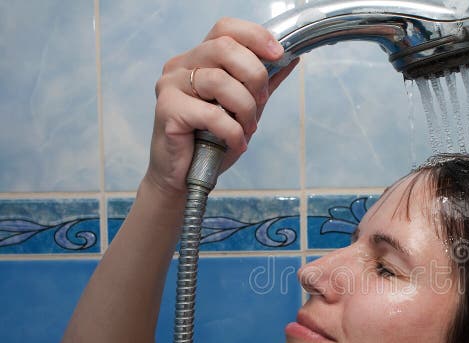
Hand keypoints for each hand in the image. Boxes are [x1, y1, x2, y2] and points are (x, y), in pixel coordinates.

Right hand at [145, 17, 297, 196]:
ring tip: (248, 128)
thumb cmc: (210, 142)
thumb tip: (291, 59)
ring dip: (245, 107)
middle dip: (254, 76)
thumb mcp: (244, 109)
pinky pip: (211, 113)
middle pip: (224, 48)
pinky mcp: (167, 109)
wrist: (185, 177)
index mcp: (199, 59)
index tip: (278, 54)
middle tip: (261, 102)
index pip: (225, 29)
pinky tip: (236, 143)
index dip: (255, 36)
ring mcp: (171, 85)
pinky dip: (232, 131)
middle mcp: (181, 65)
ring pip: (219, 80)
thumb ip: (264, 83)